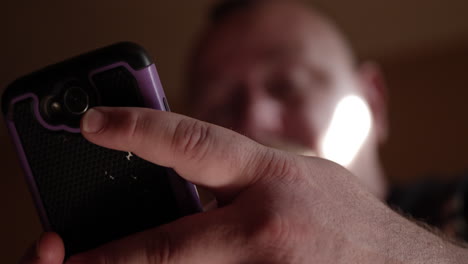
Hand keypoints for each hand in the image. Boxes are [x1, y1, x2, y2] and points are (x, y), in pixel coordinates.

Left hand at [22, 107, 466, 263]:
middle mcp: (264, 230)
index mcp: (271, 179)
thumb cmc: (341, 216)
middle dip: (108, 258)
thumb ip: (236, 176)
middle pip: (166, 246)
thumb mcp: (291, 174)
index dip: (138, 129)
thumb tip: (177, 180)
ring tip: (103, 262)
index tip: (93, 124)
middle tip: (60, 254)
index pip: (194, 144)